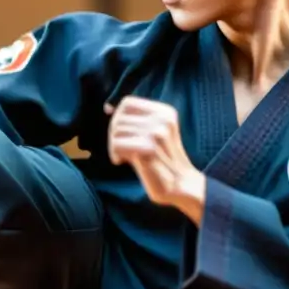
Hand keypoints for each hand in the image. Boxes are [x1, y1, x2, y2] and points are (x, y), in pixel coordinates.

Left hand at [105, 97, 205, 223]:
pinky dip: (115, 155)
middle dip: (114, 135)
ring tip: (124, 156)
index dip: (117, 116)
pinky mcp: (149, 148)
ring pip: (116, 131)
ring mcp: (157, 133)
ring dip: (114, 146)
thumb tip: (107, 108)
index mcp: (165, 112)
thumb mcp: (153, 132)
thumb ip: (136, 119)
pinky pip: (117, 144)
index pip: (127, 103)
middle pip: (119, 118)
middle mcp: (162, 119)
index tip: (119, 132)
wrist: (180, 185)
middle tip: (121, 150)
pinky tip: (123, 162)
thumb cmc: (161, 160)